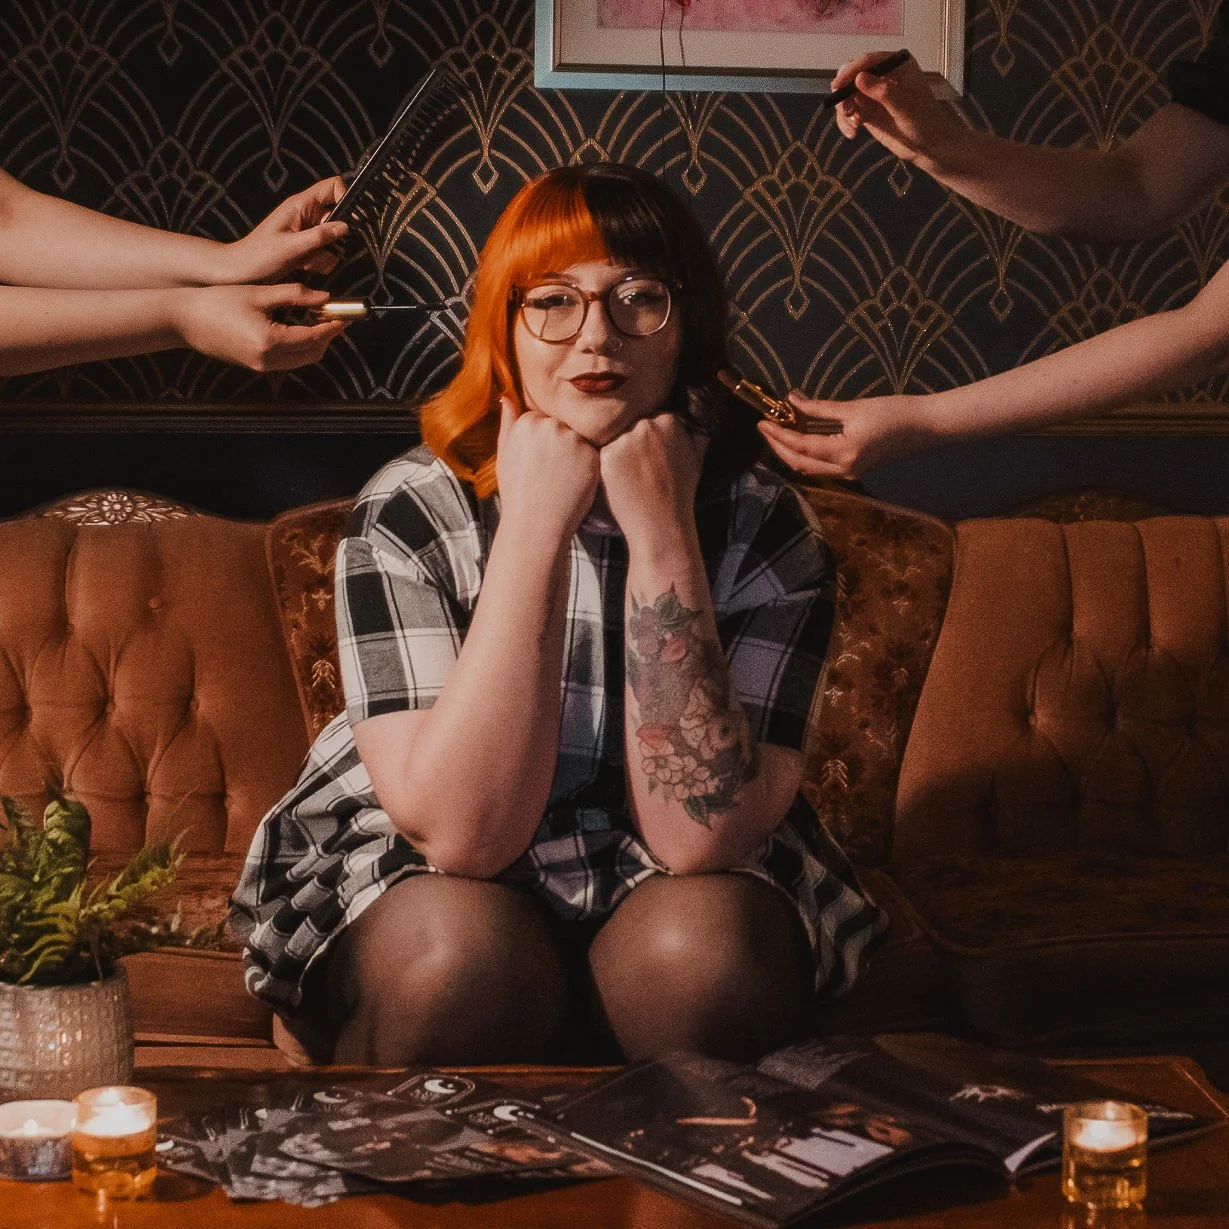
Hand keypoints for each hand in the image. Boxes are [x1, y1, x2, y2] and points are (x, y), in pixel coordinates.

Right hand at [173, 282, 346, 370]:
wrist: (185, 320)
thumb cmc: (218, 301)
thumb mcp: (259, 293)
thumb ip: (295, 295)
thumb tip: (324, 297)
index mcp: (270, 341)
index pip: (313, 337)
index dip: (332, 326)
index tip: (344, 314)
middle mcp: (267, 360)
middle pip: (312, 354)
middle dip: (327, 337)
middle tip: (335, 317)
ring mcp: (261, 366)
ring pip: (301, 360)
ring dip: (314, 343)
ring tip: (319, 320)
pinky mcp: (255, 366)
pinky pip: (287, 360)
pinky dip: (299, 347)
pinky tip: (300, 328)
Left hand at [221, 176, 348, 283]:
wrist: (240, 272)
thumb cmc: (259, 256)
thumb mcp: (291, 247)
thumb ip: (319, 236)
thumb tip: (345, 227)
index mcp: (300, 205)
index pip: (332, 186)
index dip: (345, 197)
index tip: (349, 221)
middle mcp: (306, 214)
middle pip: (338, 216)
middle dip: (336, 237)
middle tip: (323, 249)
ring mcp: (307, 231)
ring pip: (334, 238)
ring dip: (327, 254)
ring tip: (308, 261)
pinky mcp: (307, 246)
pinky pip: (327, 252)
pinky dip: (321, 262)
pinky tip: (306, 266)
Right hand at [495, 397, 600, 540]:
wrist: (536, 525)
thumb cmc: (517, 493)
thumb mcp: (504, 455)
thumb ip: (508, 424)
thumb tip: (506, 397)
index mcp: (527, 422)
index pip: (541, 419)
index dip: (541, 442)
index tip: (538, 462)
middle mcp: (550, 425)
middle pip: (562, 425)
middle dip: (560, 444)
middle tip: (552, 472)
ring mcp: (572, 439)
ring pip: (578, 437)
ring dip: (575, 453)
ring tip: (562, 478)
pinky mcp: (591, 454)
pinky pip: (593, 452)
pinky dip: (587, 465)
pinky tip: (575, 483)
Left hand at [599, 413, 706, 546]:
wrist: (661, 523)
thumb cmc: (679, 492)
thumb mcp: (697, 456)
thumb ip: (696, 430)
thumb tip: (699, 411)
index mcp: (670, 420)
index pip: (652, 416)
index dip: (651, 438)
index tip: (653, 456)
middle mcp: (647, 425)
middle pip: (632, 424)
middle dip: (635, 442)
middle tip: (642, 468)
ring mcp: (626, 439)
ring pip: (616, 436)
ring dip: (620, 452)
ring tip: (633, 476)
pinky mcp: (607, 455)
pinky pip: (603, 452)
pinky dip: (609, 465)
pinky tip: (621, 480)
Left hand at [758, 391, 937, 478]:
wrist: (926, 427)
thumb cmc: (895, 412)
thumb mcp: (854, 407)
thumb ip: (820, 408)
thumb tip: (793, 402)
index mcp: (844, 454)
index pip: (800, 447)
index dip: (778, 435)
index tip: (762, 421)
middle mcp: (845, 470)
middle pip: (800, 465)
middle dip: (779, 448)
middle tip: (765, 428)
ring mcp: (851, 474)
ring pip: (810, 469)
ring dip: (791, 453)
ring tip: (778, 433)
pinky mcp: (856, 470)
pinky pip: (822, 467)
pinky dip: (807, 455)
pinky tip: (800, 439)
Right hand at [830, 52, 964, 168]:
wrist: (928, 145)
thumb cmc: (924, 122)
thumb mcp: (905, 107)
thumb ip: (883, 92)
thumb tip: (859, 78)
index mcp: (897, 65)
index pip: (868, 61)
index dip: (851, 71)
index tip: (838, 86)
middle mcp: (882, 75)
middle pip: (852, 74)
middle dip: (844, 91)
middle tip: (845, 109)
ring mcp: (872, 93)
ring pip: (846, 94)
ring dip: (844, 110)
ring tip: (854, 126)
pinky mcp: (867, 111)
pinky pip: (848, 111)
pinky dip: (845, 121)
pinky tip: (852, 133)